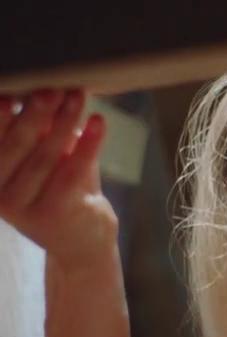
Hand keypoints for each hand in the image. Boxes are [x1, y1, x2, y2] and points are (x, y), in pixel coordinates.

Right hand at [0, 89, 116, 271]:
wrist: (80, 241)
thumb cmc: (60, 190)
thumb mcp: (43, 159)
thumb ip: (40, 131)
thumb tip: (46, 88)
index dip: (1, 114)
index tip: (14, 89)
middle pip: (17, 144)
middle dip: (36, 112)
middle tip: (54, 88)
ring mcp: (23, 208)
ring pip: (46, 157)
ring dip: (64, 122)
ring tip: (78, 97)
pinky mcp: (54, 214)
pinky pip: (73, 172)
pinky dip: (88, 144)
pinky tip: (100, 122)